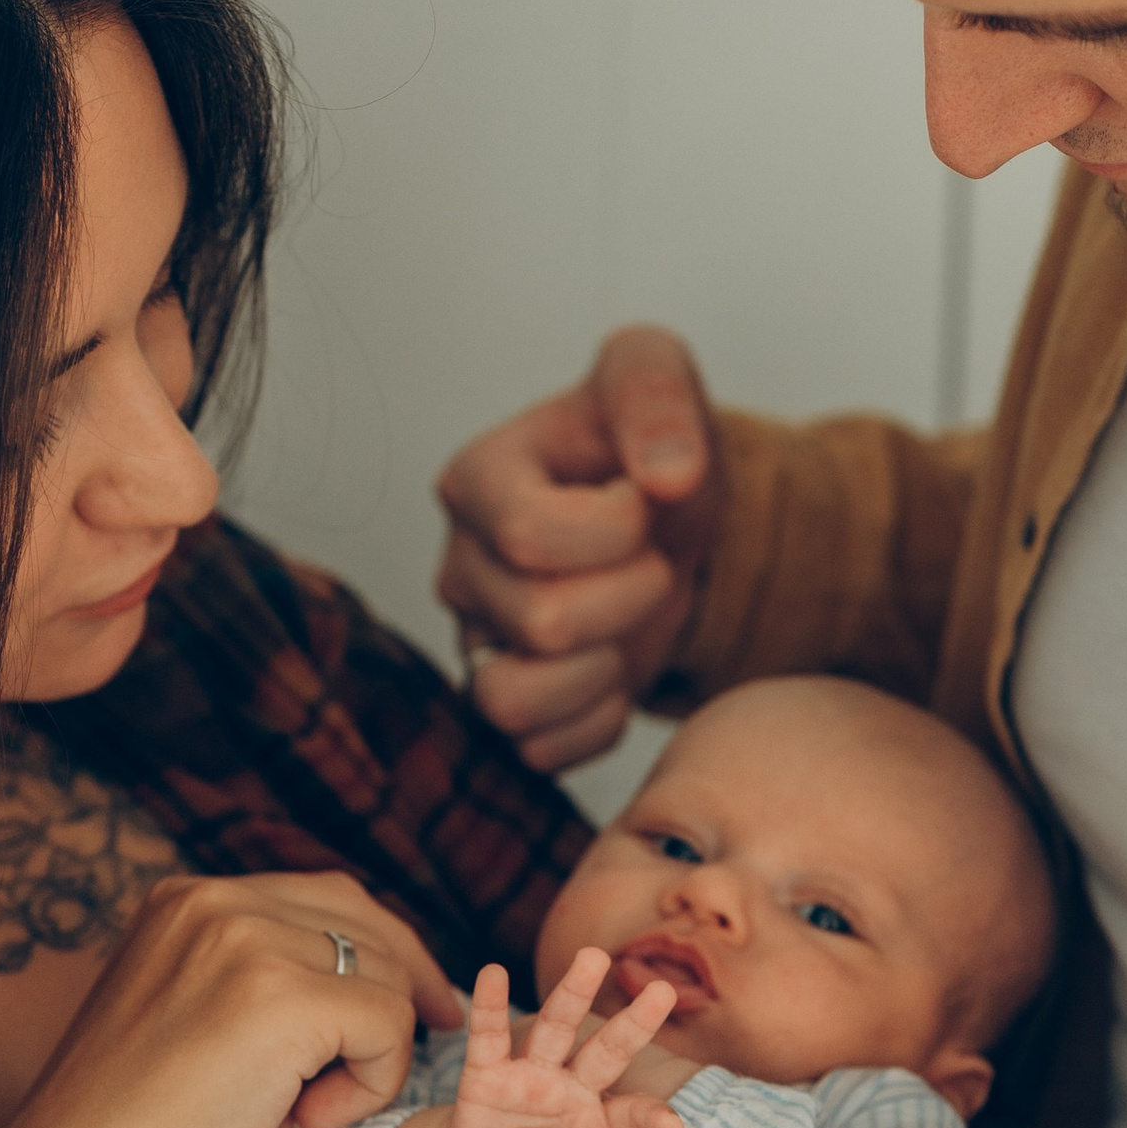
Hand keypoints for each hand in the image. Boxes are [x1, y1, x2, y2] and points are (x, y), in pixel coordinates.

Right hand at [0, 870, 463, 1127]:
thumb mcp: (177, 1020)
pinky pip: (389, 1028)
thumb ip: (244, 980)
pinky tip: (298, 1126)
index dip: (385, 958)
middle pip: (370, 928)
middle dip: (398, 1002)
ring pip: (385, 982)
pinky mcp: (282, 1000)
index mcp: (183, 899)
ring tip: (292, 1117)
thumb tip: (360, 979)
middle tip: (380, 1079)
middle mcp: (214, 901)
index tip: (420, 1013)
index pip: (328, 899)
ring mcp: (247, 942)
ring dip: (365, 1060)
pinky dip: (368, 1089)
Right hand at [385, 955, 682, 1127]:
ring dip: (572, 994)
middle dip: (634, 1025)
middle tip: (664, 991)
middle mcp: (573, 1089)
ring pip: (557, 1029)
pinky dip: (488, 1006)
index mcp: (601, 1123)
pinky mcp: (487, 1074)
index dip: (650, 1116)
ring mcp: (531, 1075)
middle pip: (608, 1053)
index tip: (673, 1124)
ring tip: (592, 956)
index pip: (632, 1115)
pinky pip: (488, 1036)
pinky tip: (492, 972)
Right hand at [436, 326, 722, 771]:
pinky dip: (596, 721)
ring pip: (510, 703)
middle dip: (632, 596)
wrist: (666, 513)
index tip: (646, 499)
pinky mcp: (505, 701)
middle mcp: (459, 565)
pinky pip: (535, 751)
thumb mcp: (656, 376)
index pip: (529, 533)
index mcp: (476, 480)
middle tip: (654, 562)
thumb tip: (667, 476)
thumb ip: (655, 396)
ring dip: (602, 672)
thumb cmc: (648, 444)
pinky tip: (620, 669)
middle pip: (540, 622)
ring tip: (630, 624)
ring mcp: (476, 641)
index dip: (617, 528)